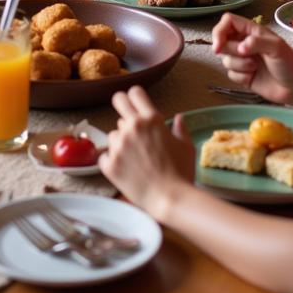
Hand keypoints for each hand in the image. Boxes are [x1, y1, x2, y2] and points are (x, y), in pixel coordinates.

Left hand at [98, 86, 193, 220]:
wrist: (170, 200)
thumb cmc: (181, 174)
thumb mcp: (186, 147)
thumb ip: (181, 129)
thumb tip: (178, 118)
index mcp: (152, 119)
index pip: (135, 92)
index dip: (136, 97)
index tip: (136, 105)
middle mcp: (133, 127)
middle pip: (118, 99)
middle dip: (122, 106)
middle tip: (128, 121)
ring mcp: (119, 145)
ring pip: (113, 134)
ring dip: (120, 143)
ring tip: (135, 160)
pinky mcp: (109, 163)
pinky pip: (105, 156)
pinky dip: (113, 162)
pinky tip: (126, 171)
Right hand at [212, 13, 292, 103]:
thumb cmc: (291, 63)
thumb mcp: (277, 47)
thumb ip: (257, 42)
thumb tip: (239, 47)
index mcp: (251, 31)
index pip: (227, 21)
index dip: (219, 31)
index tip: (219, 47)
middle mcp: (244, 43)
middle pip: (222, 41)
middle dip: (231, 52)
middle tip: (248, 56)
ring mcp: (243, 59)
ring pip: (225, 60)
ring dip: (239, 66)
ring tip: (255, 68)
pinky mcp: (242, 75)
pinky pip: (230, 74)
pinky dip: (240, 77)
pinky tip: (253, 78)